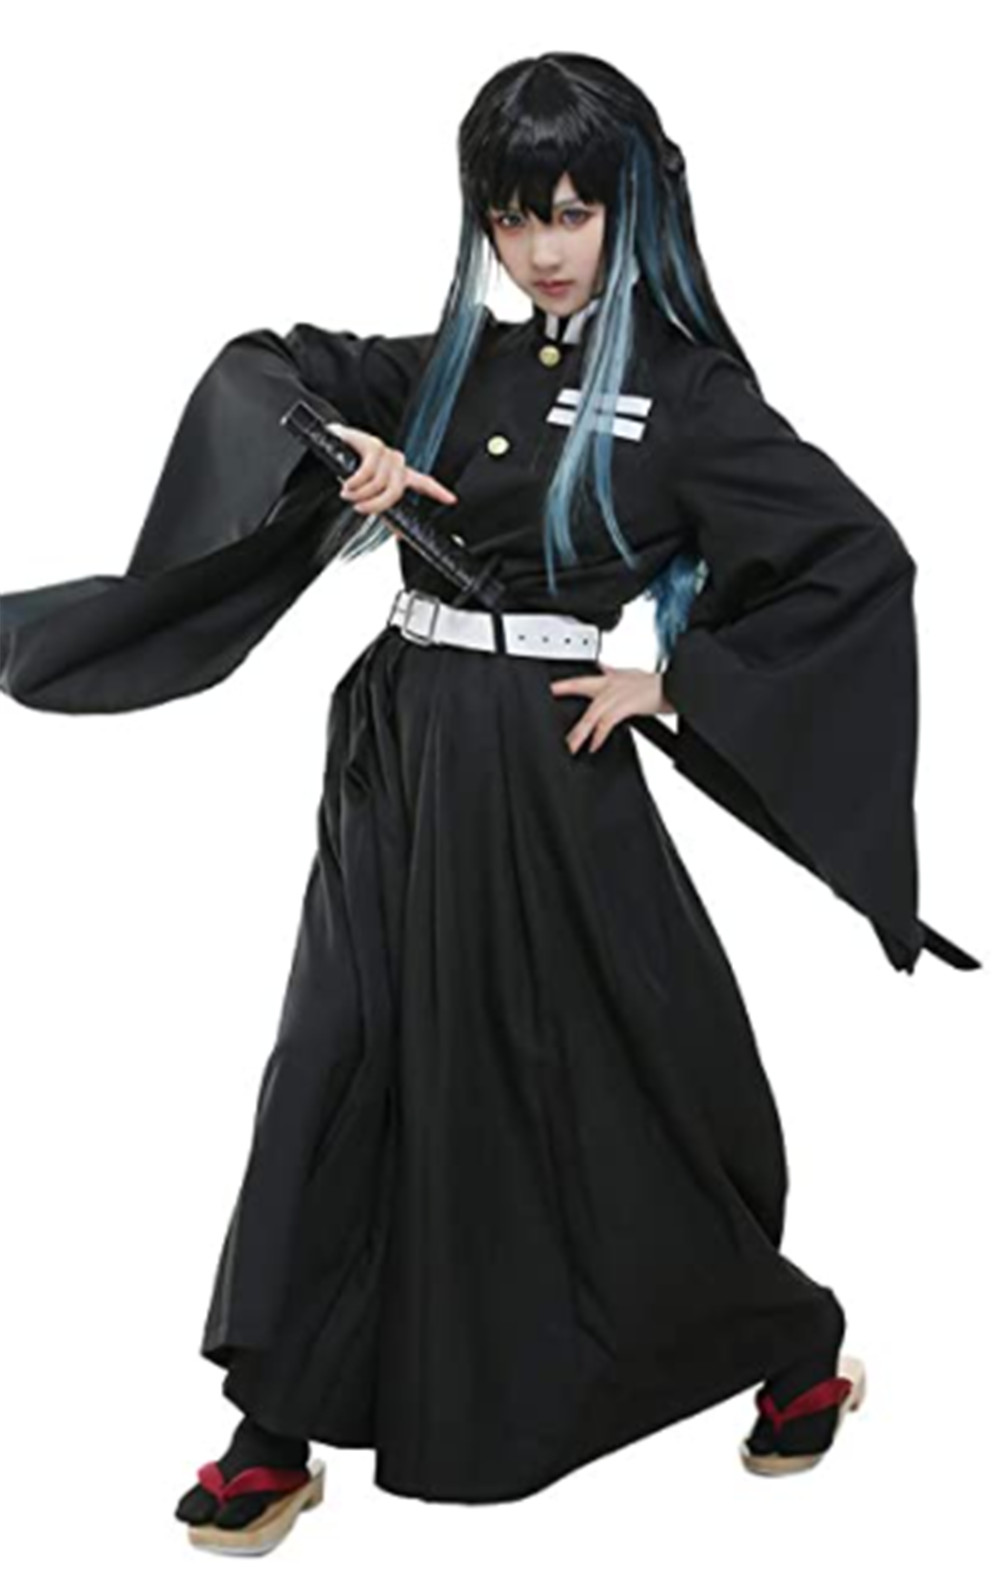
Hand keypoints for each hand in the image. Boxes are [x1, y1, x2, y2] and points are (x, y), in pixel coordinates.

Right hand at [326, 422, 457, 529]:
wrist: (331, 447)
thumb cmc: (350, 471)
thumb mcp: (368, 494)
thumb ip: (384, 511)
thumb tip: (399, 536)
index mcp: (400, 475)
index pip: (424, 483)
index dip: (438, 492)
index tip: (451, 500)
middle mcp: (397, 463)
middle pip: (395, 491)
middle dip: (374, 504)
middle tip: (358, 507)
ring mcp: (386, 453)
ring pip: (379, 483)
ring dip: (359, 494)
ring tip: (347, 492)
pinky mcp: (373, 445)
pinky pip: (367, 471)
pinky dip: (355, 482)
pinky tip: (348, 483)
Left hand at [550, 665, 675, 754]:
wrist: (674, 688)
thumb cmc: (654, 685)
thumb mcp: (629, 674)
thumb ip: (612, 672)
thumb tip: (601, 666)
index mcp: (610, 677)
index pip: (582, 677)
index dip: (564, 682)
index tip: (549, 688)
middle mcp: (611, 683)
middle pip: (581, 687)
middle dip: (563, 693)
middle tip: (546, 705)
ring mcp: (618, 694)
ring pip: (592, 713)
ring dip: (579, 731)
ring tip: (570, 745)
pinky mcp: (627, 705)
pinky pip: (607, 722)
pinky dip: (599, 735)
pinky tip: (593, 745)